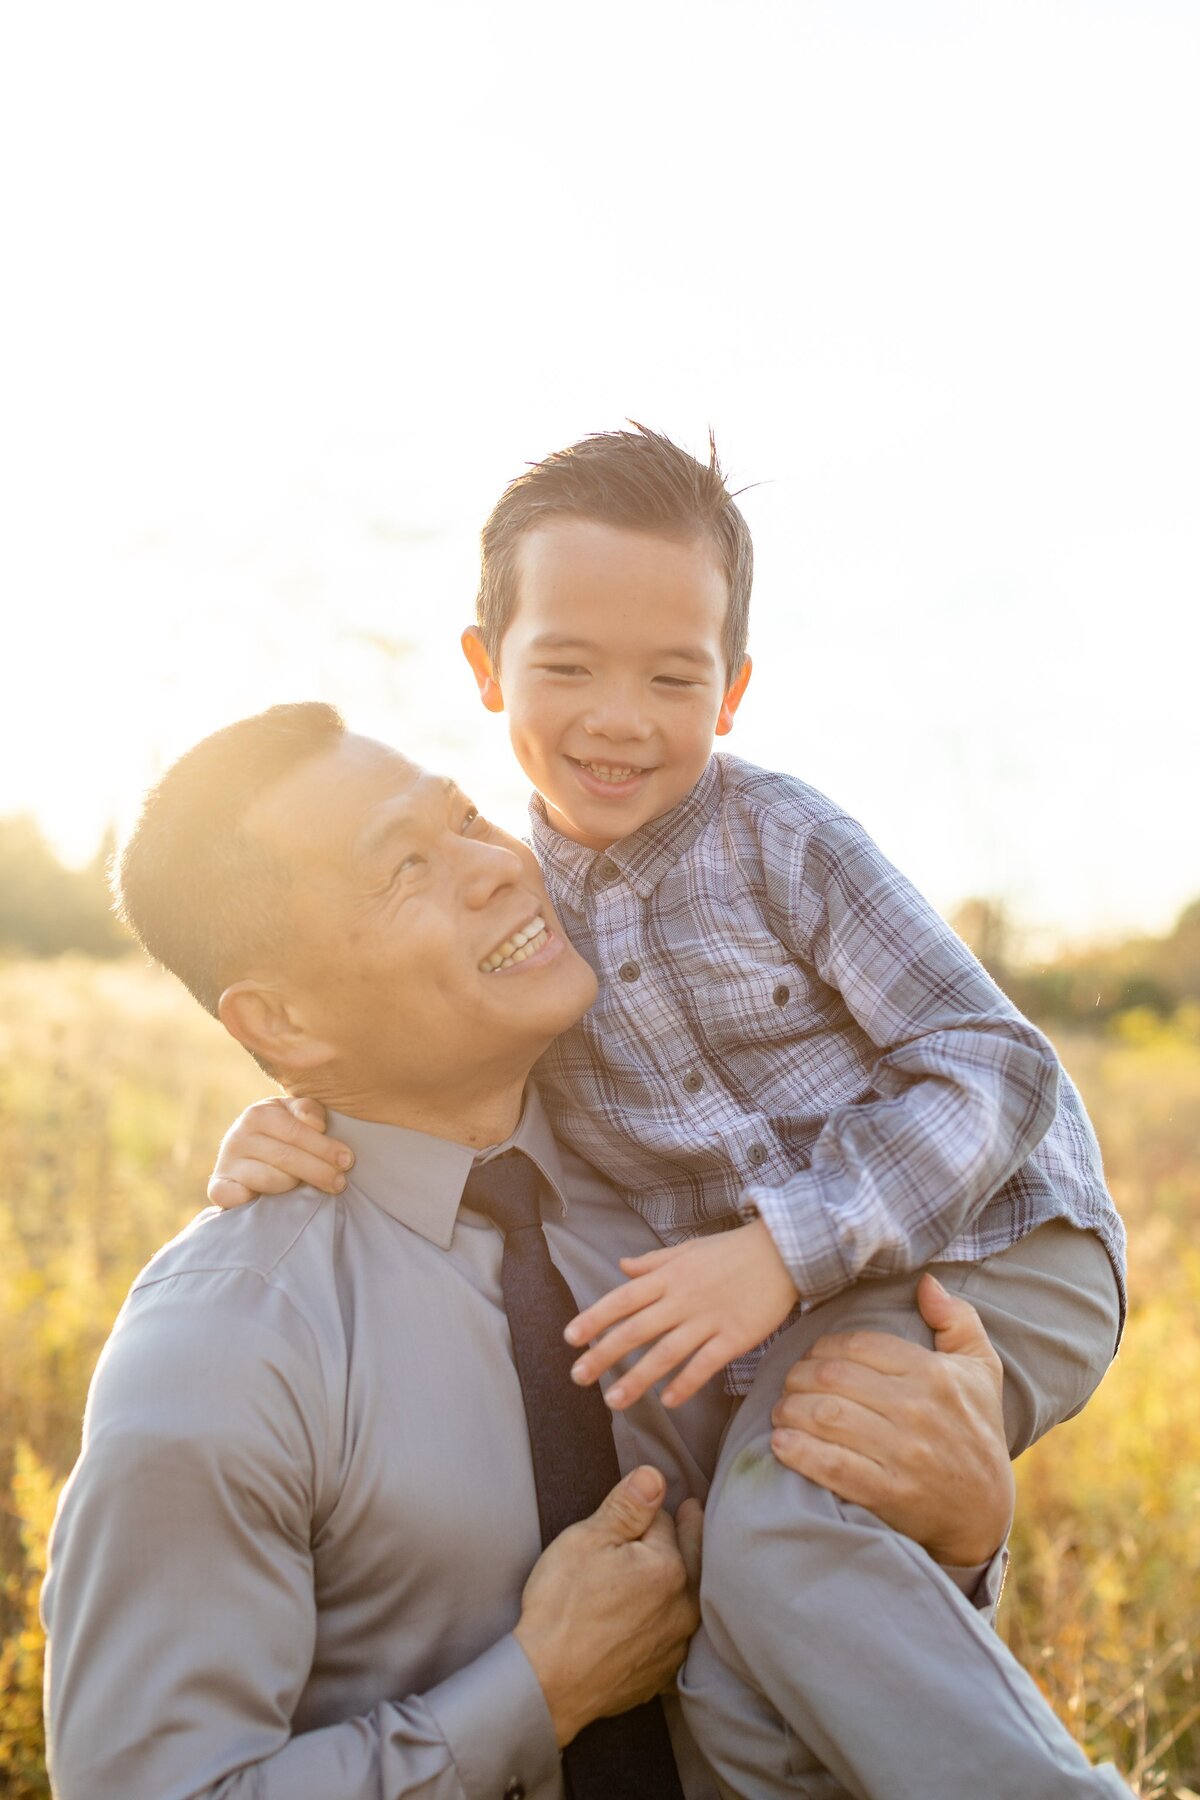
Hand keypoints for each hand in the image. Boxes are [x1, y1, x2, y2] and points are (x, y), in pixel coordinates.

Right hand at [206, 1096, 352, 1209]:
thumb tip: (315, 1124)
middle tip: (339, 1183)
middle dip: (319, 1171)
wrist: (248, 1154)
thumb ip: (307, 1110)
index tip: (347, 1160)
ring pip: (269, 1179)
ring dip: (294, 1185)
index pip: (297, 1132)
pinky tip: (267, 1201)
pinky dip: (250, 1199)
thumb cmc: (282, 1133)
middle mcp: (237, 1136)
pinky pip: (236, 1197)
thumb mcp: (294, 1114)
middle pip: (286, 1157)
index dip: (325, 1147)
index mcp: (258, 1113)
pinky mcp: (218, 1187)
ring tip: (308, 1188)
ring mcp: (226, 1162)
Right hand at [513, 1466, 702, 1747]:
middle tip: (693, 1512)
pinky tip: (663, 1617)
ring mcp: (674, 1645)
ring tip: (685, 1559)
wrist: (547, 1684)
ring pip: (686, 1598)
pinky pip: (675, 1636)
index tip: (637, 1510)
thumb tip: (655, 1475)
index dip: (643, 1514)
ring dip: (685, 1578)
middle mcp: (683, 1607)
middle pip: (689, 1557)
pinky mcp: (661, 1674)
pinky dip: (672, 1619)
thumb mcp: (587, 1540)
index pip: (663, 1522)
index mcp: (669, 1567)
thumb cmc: (562, 1607)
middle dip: (689, 1532)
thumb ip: (627, 1506)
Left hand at [564, 1221, 798, 1410]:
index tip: (571, 1338)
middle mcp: (683, 1299)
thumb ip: (653, 1262)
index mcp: (669, 1276)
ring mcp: (709, 1319)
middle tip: (578, 1377)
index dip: (595, 1318)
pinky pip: (705, 1364)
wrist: (784, 1250)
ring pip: (665, 1353)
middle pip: (636, 1330)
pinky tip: (667, 1401)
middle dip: (604, 1354)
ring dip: (637, 1378)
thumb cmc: (733, 1250)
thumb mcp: (688, 1248)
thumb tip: (621, 1267)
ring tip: (613, 1400)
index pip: (623, 1298)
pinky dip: (685, 1383)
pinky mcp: (735, 1337)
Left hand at [769, 1273, 1013, 1566]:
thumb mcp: (981, 1369)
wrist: (985, 1514)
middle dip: (798, 1377)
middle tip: (787, 1383)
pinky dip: (798, 1452)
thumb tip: (926, 1282)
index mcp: (934, 1375)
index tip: (811, 1356)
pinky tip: (781, 1444)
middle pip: (834, 1379)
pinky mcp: (889, 1494)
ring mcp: (903, 1455)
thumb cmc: (977, 1430)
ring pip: (826, 1417)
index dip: (824, 1347)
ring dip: (791, 1410)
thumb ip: (957, 1319)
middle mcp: (918, 1411)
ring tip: (781, 1411)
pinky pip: (832, 1465)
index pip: (859, 1346)